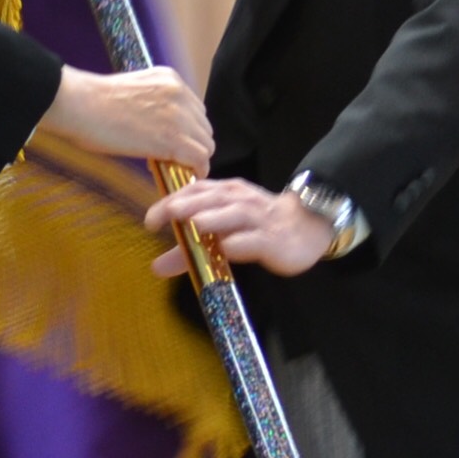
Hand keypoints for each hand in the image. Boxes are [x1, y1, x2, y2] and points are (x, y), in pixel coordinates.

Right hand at [37, 65, 212, 172]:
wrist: (80, 104)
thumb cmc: (92, 101)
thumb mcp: (132, 90)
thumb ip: (152, 103)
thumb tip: (156, 127)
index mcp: (169, 79)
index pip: (194, 109)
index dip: (186, 129)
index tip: (174, 142)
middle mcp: (179, 93)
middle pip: (203, 127)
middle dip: (192, 143)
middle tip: (174, 158)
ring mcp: (179, 115)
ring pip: (206, 144)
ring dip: (194, 158)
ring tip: (177, 167)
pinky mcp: (173, 138)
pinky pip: (200, 159)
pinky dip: (197, 170)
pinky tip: (187, 176)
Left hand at [143, 178, 337, 278]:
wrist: (307, 228)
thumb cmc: (257, 226)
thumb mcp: (222, 232)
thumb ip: (189, 248)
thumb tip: (156, 267)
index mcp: (225, 193)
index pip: (195, 191)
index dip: (171, 201)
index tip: (151, 218)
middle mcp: (240, 201)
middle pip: (211, 199)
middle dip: (187, 205)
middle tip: (163, 215)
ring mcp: (257, 219)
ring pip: (234, 214)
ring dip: (214, 217)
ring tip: (194, 224)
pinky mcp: (272, 240)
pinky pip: (255, 240)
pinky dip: (241, 242)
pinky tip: (228, 248)